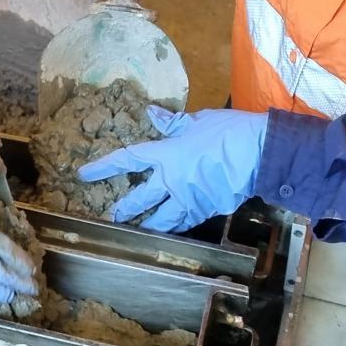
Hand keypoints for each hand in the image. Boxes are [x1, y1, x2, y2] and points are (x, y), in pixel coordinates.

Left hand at [80, 106, 267, 230]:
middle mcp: (172, 180)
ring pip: (162, 219)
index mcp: (166, 154)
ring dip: (148, 225)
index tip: (85, 174)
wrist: (260, 154)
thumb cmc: (229, 131)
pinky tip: (171, 228)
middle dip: (124, 208)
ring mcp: (190, 199)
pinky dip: (177, 225)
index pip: (127, 160)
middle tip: (112, 215)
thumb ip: (172, 123)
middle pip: (140, 198)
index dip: (104, 167)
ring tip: (137, 232)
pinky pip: (186, 222)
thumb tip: (151, 113)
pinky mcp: (208, 210)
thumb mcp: (198, 120)